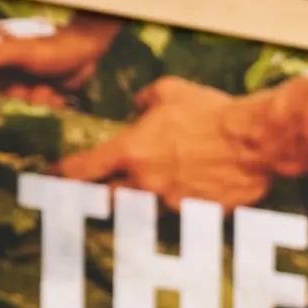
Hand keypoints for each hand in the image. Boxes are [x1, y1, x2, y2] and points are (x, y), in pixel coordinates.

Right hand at [0, 12, 128, 96]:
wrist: (88, 47)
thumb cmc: (49, 42)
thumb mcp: (14, 48)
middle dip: (7, 96)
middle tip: (23, 87)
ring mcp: (15, 78)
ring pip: (11, 104)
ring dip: (30, 101)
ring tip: (43, 87)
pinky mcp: (34, 91)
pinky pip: (32, 109)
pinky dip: (45, 104)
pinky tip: (55, 93)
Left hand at [54, 76, 288, 209]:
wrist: (256, 141)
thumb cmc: (211, 111)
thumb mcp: (170, 91)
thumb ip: (144, 100)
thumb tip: (138, 105)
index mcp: (130, 151)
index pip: (80, 170)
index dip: (61, 176)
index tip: (51, 179)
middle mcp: (144, 183)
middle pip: (106, 202)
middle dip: (99, 199)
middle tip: (96, 197)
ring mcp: (171, 204)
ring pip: (145, 212)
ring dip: (143, 205)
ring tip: (153, 196)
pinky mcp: (197, 217)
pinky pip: (181, 216)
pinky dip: (181, 209)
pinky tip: (193, 197)